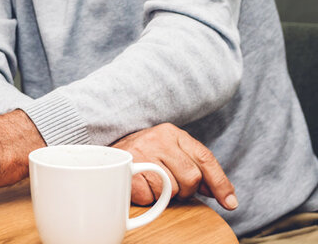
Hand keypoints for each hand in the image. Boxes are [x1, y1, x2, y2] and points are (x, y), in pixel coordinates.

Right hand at [111, 123, 237, 209]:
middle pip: (191, 178)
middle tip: (172, 186)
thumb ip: (197, 167)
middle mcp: (158, 139)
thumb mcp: (172, 151)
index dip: (220, 183)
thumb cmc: (145, 154)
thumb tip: (222, 194)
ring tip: (153, 183)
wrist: (108, 152)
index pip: (205, 158)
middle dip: (186, 190)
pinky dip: (149, 197)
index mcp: (173, 133)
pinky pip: (151, 196)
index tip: (229, 202)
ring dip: (165, 194)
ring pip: (171, 190)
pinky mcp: (128, 169)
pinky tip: (142, 186)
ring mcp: (142, 153)